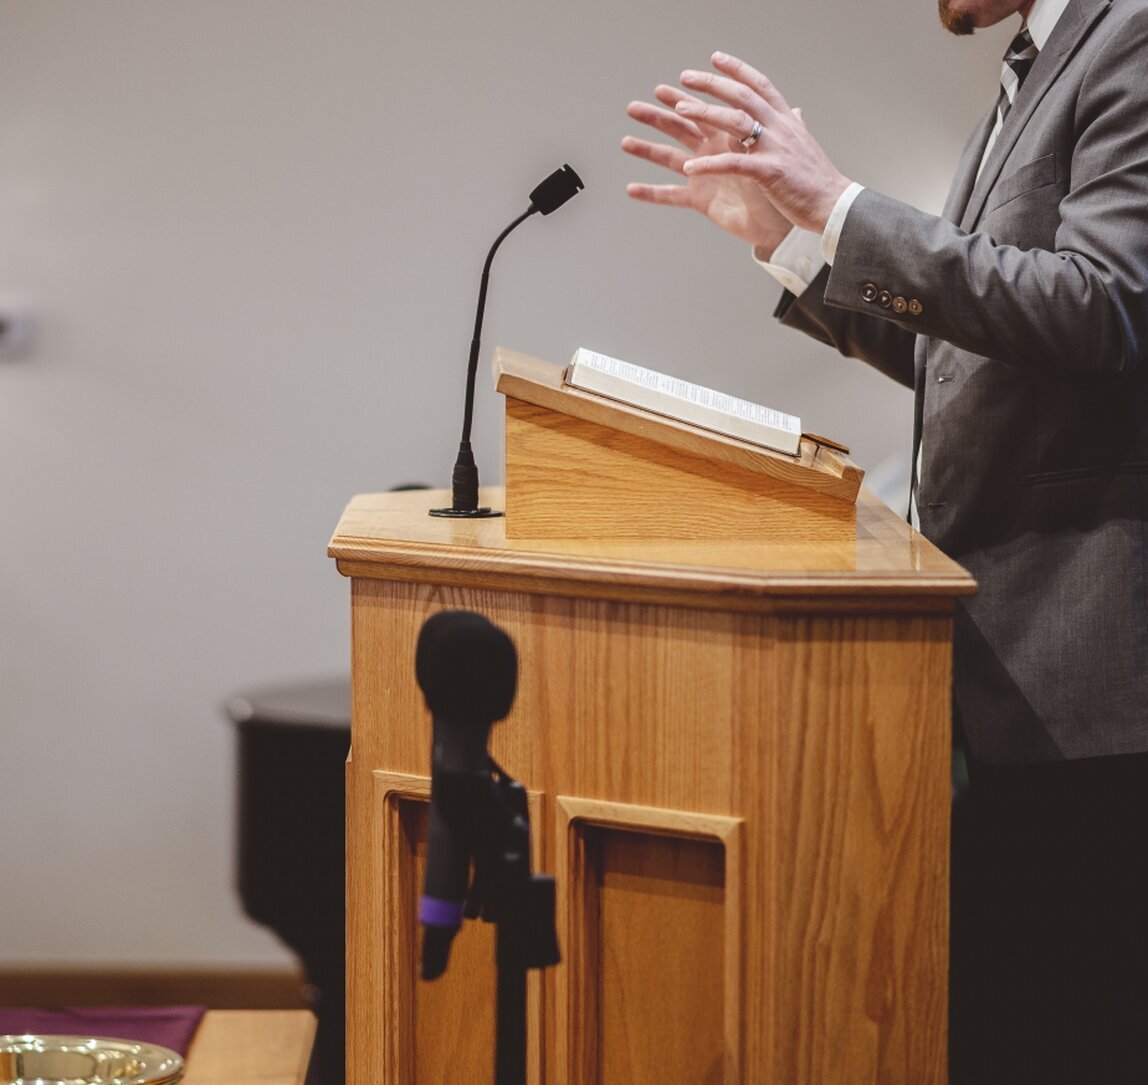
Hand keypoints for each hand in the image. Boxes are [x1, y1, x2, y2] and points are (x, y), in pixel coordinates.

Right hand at [622, 83, 794, 255]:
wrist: (786, 219)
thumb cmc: (785, 184)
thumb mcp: (776, 152)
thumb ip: (766, 133)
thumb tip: (774, 112)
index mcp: (729, 135)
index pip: (703, 111)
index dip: (684, 99)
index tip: (667, 87)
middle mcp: (712, 151)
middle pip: (679, 129)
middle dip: (657, 118)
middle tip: (634, 108)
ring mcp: (703, 175)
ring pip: (669, 158)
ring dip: (647, 150)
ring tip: (625, 141)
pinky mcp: (700, 199)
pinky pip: (671, 196)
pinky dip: (651, 193)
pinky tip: (631, 188)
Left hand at [674, 52, 850, 234]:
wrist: (832, 205)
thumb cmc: (816, 180)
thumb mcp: (806, 145)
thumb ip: (796, 126)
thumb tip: (796, 112)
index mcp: (786, 120)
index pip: (760, 85)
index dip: (737, 70)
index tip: (715, 58)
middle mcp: (780, 128)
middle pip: (742, 96)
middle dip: (712, 84)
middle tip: (686, 76)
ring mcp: (775, 148)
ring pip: (735, 121)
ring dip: (705, 113)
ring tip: (679, 109)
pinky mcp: (768, 172)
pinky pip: (732, 163)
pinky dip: (709, 165)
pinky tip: (689, 167)